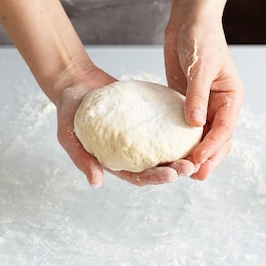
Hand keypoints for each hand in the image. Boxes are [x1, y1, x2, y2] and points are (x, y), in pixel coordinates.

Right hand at [56, 67, 197, 186]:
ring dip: (182, 150)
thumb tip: (96, 182)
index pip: (139, 176)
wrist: (74, 83)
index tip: (171, 176)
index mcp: (115, 161)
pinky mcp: (147, 114)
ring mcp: (141, 132)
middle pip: (158, 165)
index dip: (155, 178)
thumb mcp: (68, 136)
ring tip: (198, 149)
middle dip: (176, 168)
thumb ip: (81, 158)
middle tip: (192, 166)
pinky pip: (165, 121)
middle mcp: (131, 150)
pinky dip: (178, 124)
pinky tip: (192, 123)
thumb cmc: (68, 112)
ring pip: (165, 145)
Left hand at [164, 15, 244, 180]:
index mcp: (231, 97)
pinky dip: (179, 139)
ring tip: (183, 171)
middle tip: (194, 176)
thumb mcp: (200, 66)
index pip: (224, 128)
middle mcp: (220, 104)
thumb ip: (197, 95)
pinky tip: (169, 150)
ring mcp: (203, 104)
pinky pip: (184, 125)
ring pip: (201, 136)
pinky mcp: (186, 101)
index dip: (212, 147)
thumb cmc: (201, 37)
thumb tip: (194, 124)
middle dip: (207, 158)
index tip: (198, 160)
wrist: (189, 19)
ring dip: (194, 153)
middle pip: (216, 139)